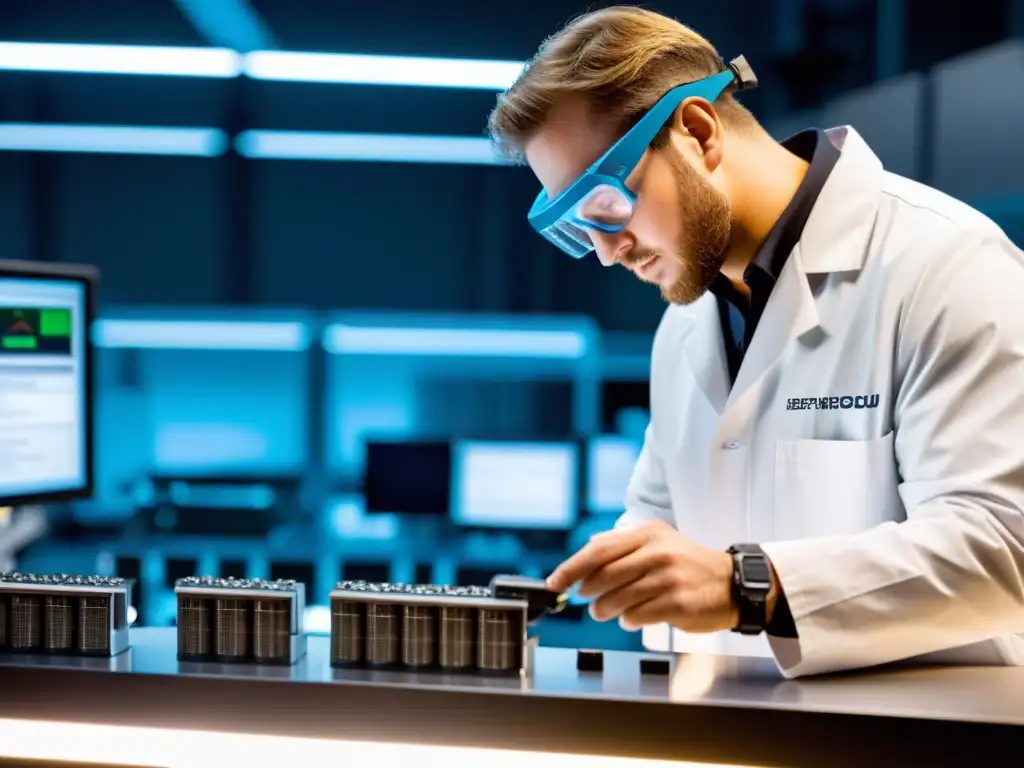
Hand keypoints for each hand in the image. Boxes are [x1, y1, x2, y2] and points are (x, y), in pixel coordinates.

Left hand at [546, 520, 739, 632]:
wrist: (732, 584)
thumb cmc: (688, 564)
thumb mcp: (658, 541)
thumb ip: (622, 544)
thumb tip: (587, 548)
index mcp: (648, 534)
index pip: (599, 550)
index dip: (572, 568)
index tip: (555, 582)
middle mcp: (657, 552)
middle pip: (604, 576)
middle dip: (588, 592)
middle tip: (586, 600)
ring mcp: (668, 578)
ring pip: (617, 599)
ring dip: (605, 610)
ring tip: (608, 611)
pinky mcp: (677, 603)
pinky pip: (636, 616)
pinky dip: (629, 621)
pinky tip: (635, 617)